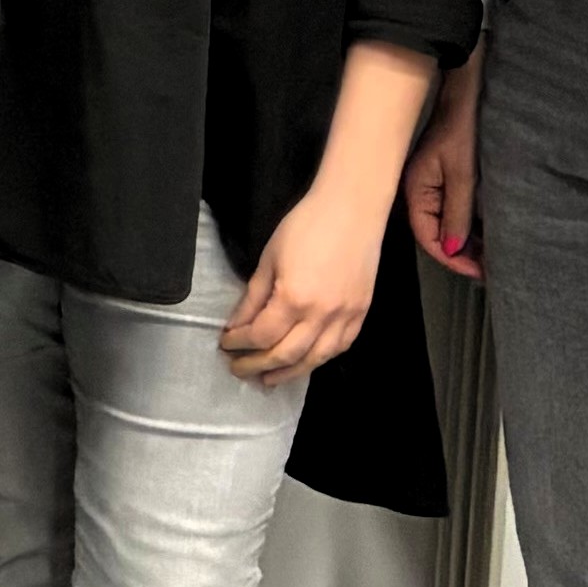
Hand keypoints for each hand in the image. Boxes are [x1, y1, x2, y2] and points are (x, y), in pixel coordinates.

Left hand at [220, 188, 381, 384]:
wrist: (352, 208)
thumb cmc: (306, 225)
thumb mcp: (269, 259)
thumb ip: (253, 297)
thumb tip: (237, 325)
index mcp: (294, 298)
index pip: (261, 335)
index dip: (239, 343)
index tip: (225, 343)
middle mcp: (322, 314)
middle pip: (286, 354)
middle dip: (257, 365)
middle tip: (238, 368)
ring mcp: (346, 316)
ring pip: (315, 359)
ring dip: (289, 372)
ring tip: (268, 378)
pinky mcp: (361, 312)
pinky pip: (340, 347)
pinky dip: (320, 359)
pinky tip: (305, 362)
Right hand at [406, 55, 485, 273]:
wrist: (465, 92)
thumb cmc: (462, 130)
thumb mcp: (463, 175)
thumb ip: (458, 213)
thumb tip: (453, 249)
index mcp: (416, 192)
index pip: (428, 238)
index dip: (452, 259)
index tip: (479, 272)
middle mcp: (419, 192)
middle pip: (435, 233)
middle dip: (460, 253)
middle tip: (489, 268)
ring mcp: (430, 184)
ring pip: (445, 223)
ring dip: (465, 240)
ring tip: (490, 255)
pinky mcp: (443, 177)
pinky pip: (451, 208)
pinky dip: (467, 223)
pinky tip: (485, 231)